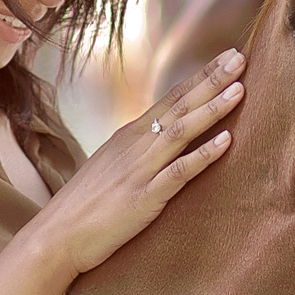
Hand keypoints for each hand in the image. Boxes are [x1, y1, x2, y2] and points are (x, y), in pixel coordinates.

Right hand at [24, 48, 243, 277]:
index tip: (227, 57)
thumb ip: (137, 151)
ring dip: (212, 109)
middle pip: (180, 106)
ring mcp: (140, 170)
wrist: (55, 237)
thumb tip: (160, 139)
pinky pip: (179, 172)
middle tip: (240, 57)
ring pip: (181, 131)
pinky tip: (226, 141)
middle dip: (212, 80)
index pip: (172, 98)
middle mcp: (136, 146)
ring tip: (239, 89)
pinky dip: (203, 154)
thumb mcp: (111, 166)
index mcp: (130, 136)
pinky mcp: (144, 198)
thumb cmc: (83, 205)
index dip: (201, 77)